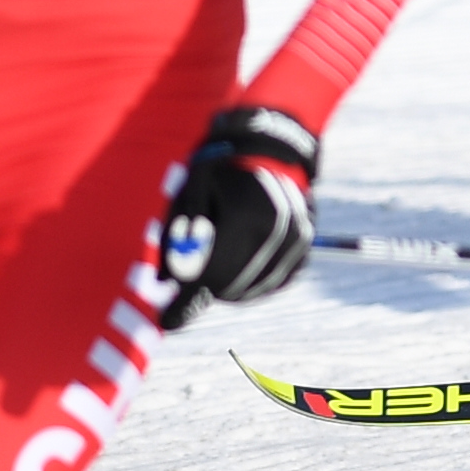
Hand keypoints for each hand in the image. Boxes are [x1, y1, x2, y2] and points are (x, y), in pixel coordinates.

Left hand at [155, 106, 318, 330]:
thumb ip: (176, 234)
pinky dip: (252, 282)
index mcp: (244, 215)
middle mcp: (275, 231)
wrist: (270, 148)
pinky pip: (273, 283)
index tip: (167, 322)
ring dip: (228, 287)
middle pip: (230, 287)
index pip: (209, 274)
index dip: (185, 302)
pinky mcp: (305, 248)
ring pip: (252, 289)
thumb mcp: (190, 190)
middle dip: (204, 291)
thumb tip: (164, 282)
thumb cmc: (222, 168)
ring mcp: (296, 241)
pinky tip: (240, 261)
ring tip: (216, 262)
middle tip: (185, 289)